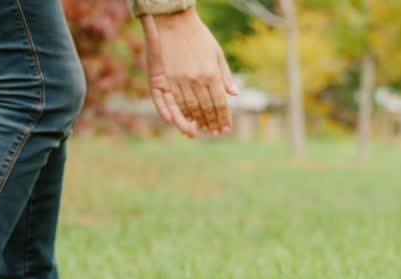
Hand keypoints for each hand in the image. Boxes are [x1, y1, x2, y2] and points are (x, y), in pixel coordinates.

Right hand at [142, 8, 237, 137]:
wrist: (174, 22)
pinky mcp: (166, 78)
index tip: (226, 129)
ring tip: (201, 130)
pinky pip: (173, 100)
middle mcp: (197, 80)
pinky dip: (179, 112)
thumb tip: (235, 94)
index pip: (221, 103)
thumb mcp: (217, 54)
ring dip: (197, 121)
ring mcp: (180, 79)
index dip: (224, 118)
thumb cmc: (199, 37)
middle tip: (215, 133)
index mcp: (212, 74)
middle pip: (206, 108)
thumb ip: (225, 76)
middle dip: (212, 123)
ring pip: (190, 107)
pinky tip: (184, 120)